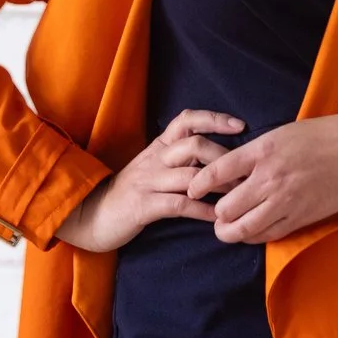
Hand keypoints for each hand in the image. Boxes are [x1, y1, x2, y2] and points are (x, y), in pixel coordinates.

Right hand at [54, 109, 241, 252]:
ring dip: (220, 186)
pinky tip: (217, 218)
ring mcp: (147, 182)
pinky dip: (203, 211)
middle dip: (224, 157)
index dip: (214, 119)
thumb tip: (216, 154)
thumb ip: (178, 159)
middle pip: (194, 145)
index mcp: (157, 147)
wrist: (92, 214)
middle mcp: (154, 160)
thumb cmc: (130, 193)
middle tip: (245, 174)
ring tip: (240, 196)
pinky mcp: (143, 206)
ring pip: (190, 176)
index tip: (240, 125)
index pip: (186, 120)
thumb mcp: (152, 168)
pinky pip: (179, 205)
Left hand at [184, 113, 337, 244]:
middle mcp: (270, 179)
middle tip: (212, 212)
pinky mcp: (300, 218)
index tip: (191, 188)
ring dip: (229, 231)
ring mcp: (285, 201)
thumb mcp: (277, 135)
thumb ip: (252, 154)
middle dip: (215, 212)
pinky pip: (268, 234)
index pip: (218, 172)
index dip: (199, 184)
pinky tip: (248, 232)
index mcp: (261, 152)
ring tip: (224, 228)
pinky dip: (252, 236)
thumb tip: (227, 170)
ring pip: (245, 227)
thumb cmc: (316, 138)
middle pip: (227, 207)